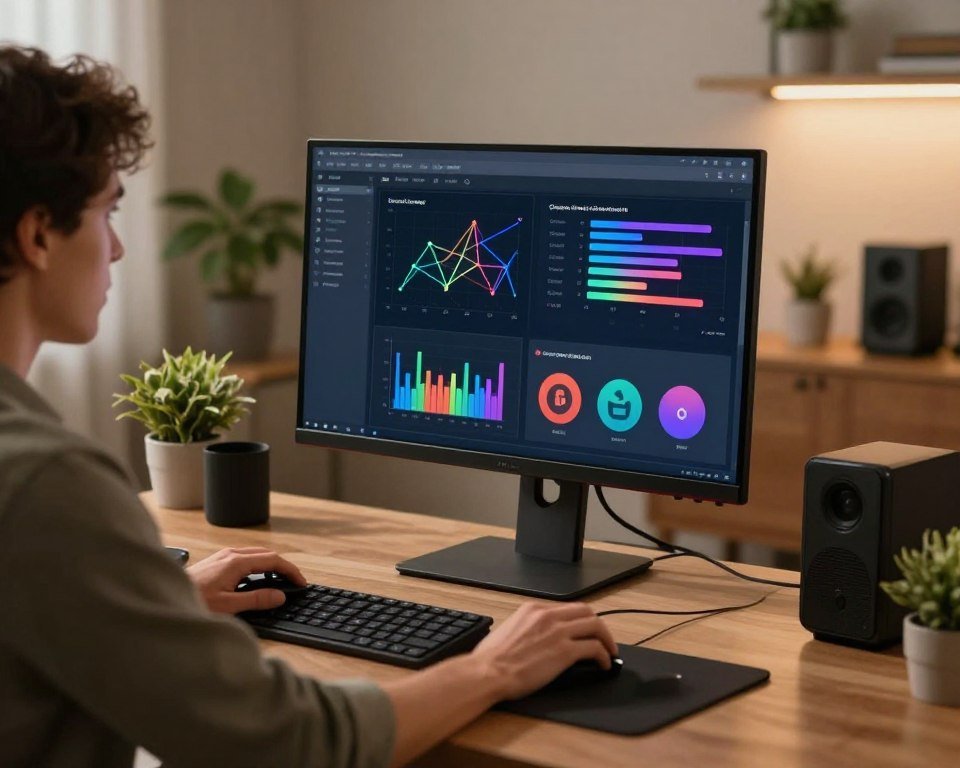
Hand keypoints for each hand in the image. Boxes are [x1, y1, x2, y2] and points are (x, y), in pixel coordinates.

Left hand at [186, 547, 306, 614]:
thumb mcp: (228, 606)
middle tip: (294, 582)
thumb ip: (256, 599)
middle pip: (266, 554)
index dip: (290, 570)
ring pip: (255, 554)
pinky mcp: (216, 562)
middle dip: (283, 566)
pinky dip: (258, 565)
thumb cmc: (192, 602)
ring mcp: (222, 556)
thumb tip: (279, 596)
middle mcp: (230, 554)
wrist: (164, 597)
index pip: (273, 560)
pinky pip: (245, 558)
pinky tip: (257, 579)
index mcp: (235, 562)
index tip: (300, 582)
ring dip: (271, 564)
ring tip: (280, 580)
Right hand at [469, 602, 617, 700]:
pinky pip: (594, 649)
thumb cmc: (491, 659)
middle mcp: (547, 615)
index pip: (565, 608)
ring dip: (606, 638)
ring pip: (595, 625)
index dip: (579, 620)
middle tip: (602, 637)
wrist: (488, 672)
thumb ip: (527, 628)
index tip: (583, 630)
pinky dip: (604, 656)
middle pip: (585, 611)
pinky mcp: (565, 651)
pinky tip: (604, 664)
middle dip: (598, 625)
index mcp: (532, 609)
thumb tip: (537, 638)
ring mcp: (558, 631)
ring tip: (610, 651)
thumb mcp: (509, 630)